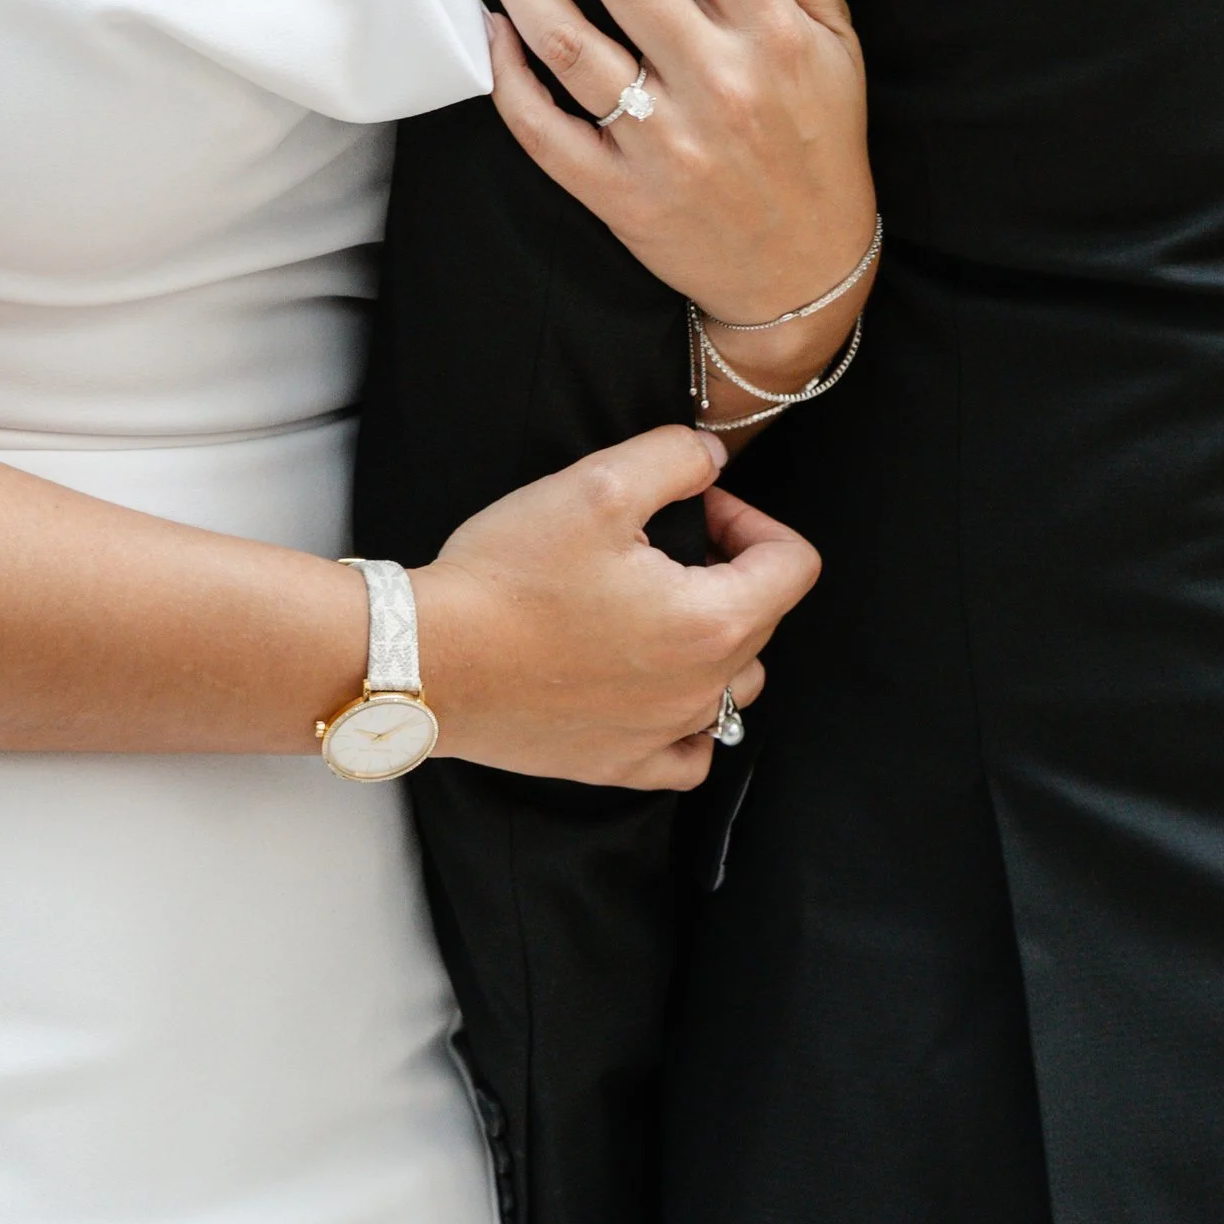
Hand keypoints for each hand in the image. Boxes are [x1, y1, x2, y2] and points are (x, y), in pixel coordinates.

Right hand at [416, 424, 819, 789]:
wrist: (430, 660)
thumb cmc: (507, 580)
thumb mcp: (596, 484)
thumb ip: (674, 459)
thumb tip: (713, 461)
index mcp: (712, 621)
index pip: (793, 565)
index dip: (752, 519)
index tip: (699, 506)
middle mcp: (702, 689)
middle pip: (764, 621)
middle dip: (730, 571)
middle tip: (663, 542)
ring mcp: (662, 735)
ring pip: (734, 687)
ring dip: (715, 640)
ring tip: (658, 607)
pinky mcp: (619, 764)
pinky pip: (689, 754)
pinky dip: (690, 721)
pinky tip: (656, 688)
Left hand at [464, 0, 875, 350]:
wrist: (806, 278)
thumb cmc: (820, 145)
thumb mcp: (836, 45)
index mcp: (775, 33)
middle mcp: (719, 81)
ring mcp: (665, 142)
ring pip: (570, 42)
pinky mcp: (621, 194)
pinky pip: (545, 129)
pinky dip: (507, 76)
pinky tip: (487, 25)